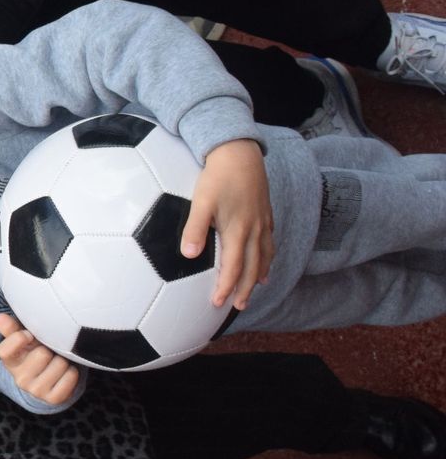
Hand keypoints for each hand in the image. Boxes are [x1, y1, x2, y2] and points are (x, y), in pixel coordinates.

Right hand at [0, 313, 78, 406]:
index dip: (19, 339)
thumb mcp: (22, 341)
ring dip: (63, 360)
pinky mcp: (53, 398)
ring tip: (55, 362)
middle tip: (47, 351)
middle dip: (49, 348)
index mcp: (10, 362)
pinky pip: (71, 376)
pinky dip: (71, 372)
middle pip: (42, 354)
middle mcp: (20, 378)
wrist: (46, 382)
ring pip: (59, 364)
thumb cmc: (33, 354)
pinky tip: (63, 373)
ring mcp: (36, 390)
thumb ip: (11, 328)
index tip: (29, 335)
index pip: (5, 350)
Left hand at [186, 138, 274, 309]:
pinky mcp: (266, 212)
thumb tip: (187, 255)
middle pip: (253, 267)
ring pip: (265, 256)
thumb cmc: (217, 176)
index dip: (227, 287)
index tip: (218, 303)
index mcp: (238, 231)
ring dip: (259, 275)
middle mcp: (254, 230)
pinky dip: (268, 256)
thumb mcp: (201, 202)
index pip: (234, 268)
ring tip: (257, 289)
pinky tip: (265, 259)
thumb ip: (194, 229)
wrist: (239, 152)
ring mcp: (263, 221)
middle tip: (240, 306)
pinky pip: (270, 241)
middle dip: (246, 289)